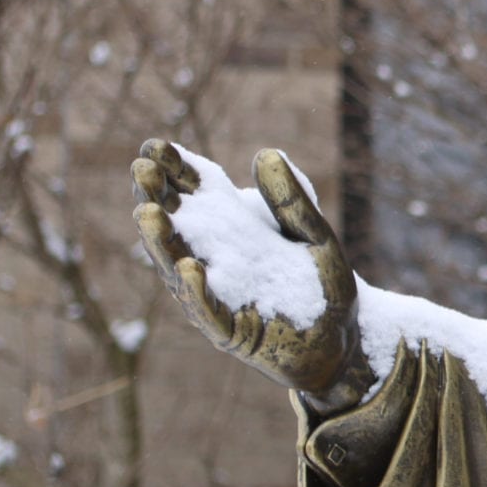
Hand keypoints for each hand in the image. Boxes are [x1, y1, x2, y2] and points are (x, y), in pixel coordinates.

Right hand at [131, 141, 368, 398]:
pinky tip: (188, 267)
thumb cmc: (322, 285)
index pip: (193, 193)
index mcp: (230, 229)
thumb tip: (267, 153)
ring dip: (162, 241)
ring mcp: (217, 295)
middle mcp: (212, 259)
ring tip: (147, 212)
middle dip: (155, 197)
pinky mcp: (232, 331)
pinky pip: (209, 311)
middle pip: (175, 225)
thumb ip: (292, 200)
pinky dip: (197, 291)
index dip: (172, 170)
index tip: (154, 146)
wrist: (344, 339)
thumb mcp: (314, 235)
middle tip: (142, 169)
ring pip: (178, 266)